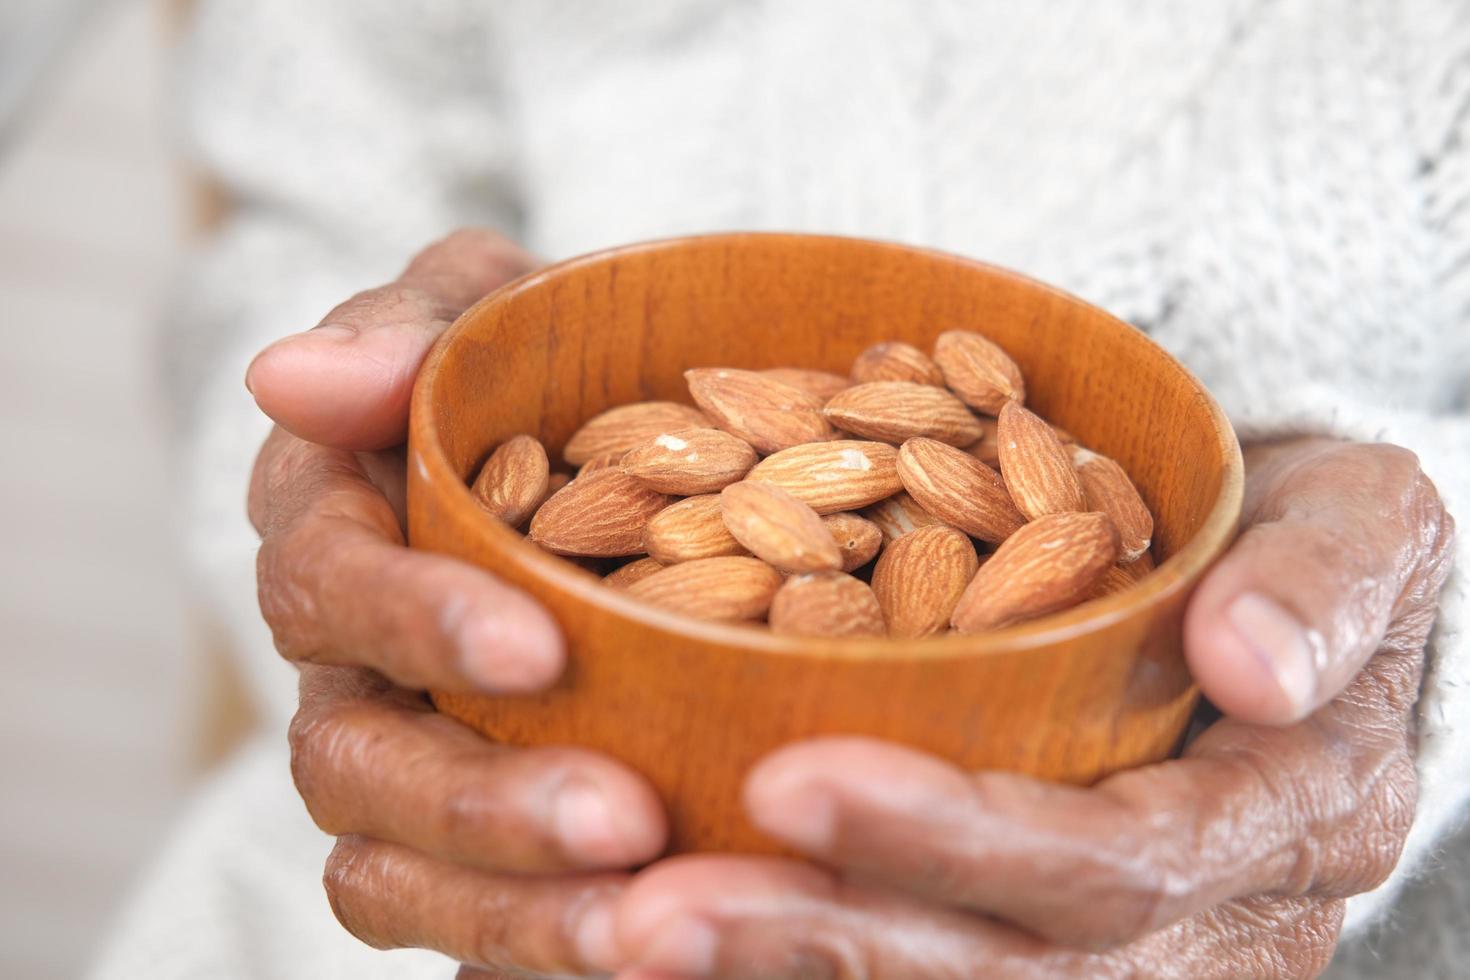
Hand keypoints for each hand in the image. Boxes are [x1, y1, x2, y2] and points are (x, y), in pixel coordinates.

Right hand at [248, 229, 666, 975]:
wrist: (609, 429)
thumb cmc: (540, 358)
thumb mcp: (493, 305)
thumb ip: (413, 326)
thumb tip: (291, 375)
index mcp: (337, 528)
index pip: (330, 585)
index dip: (415, 622)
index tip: (537, 648)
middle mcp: (350, 662)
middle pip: (356, 764)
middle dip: (479, 803)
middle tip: (621, 823)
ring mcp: (404, 756)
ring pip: (396, 870)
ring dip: (510, 907)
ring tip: (642, 931)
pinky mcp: (471, 836)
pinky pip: (468, 922)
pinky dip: (537, 947)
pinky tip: (649, 958)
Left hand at [604, 438, 1454, 977]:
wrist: (1275, 595)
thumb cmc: (1299, 539)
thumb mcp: (1361, 521)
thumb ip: (1327, 577)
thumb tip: (1256, 666)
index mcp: (1281, 826)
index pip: (1113, 867)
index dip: (951, 838)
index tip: (783, 779)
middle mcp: (1199, 929)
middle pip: (1003, 977)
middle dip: (819, 944)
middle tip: (642, 916)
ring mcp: (1122, 959)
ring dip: (776, 978)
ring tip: (620, 941)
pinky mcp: (1035, 941)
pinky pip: (907, 975)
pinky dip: (787, 968)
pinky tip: (657, 942)